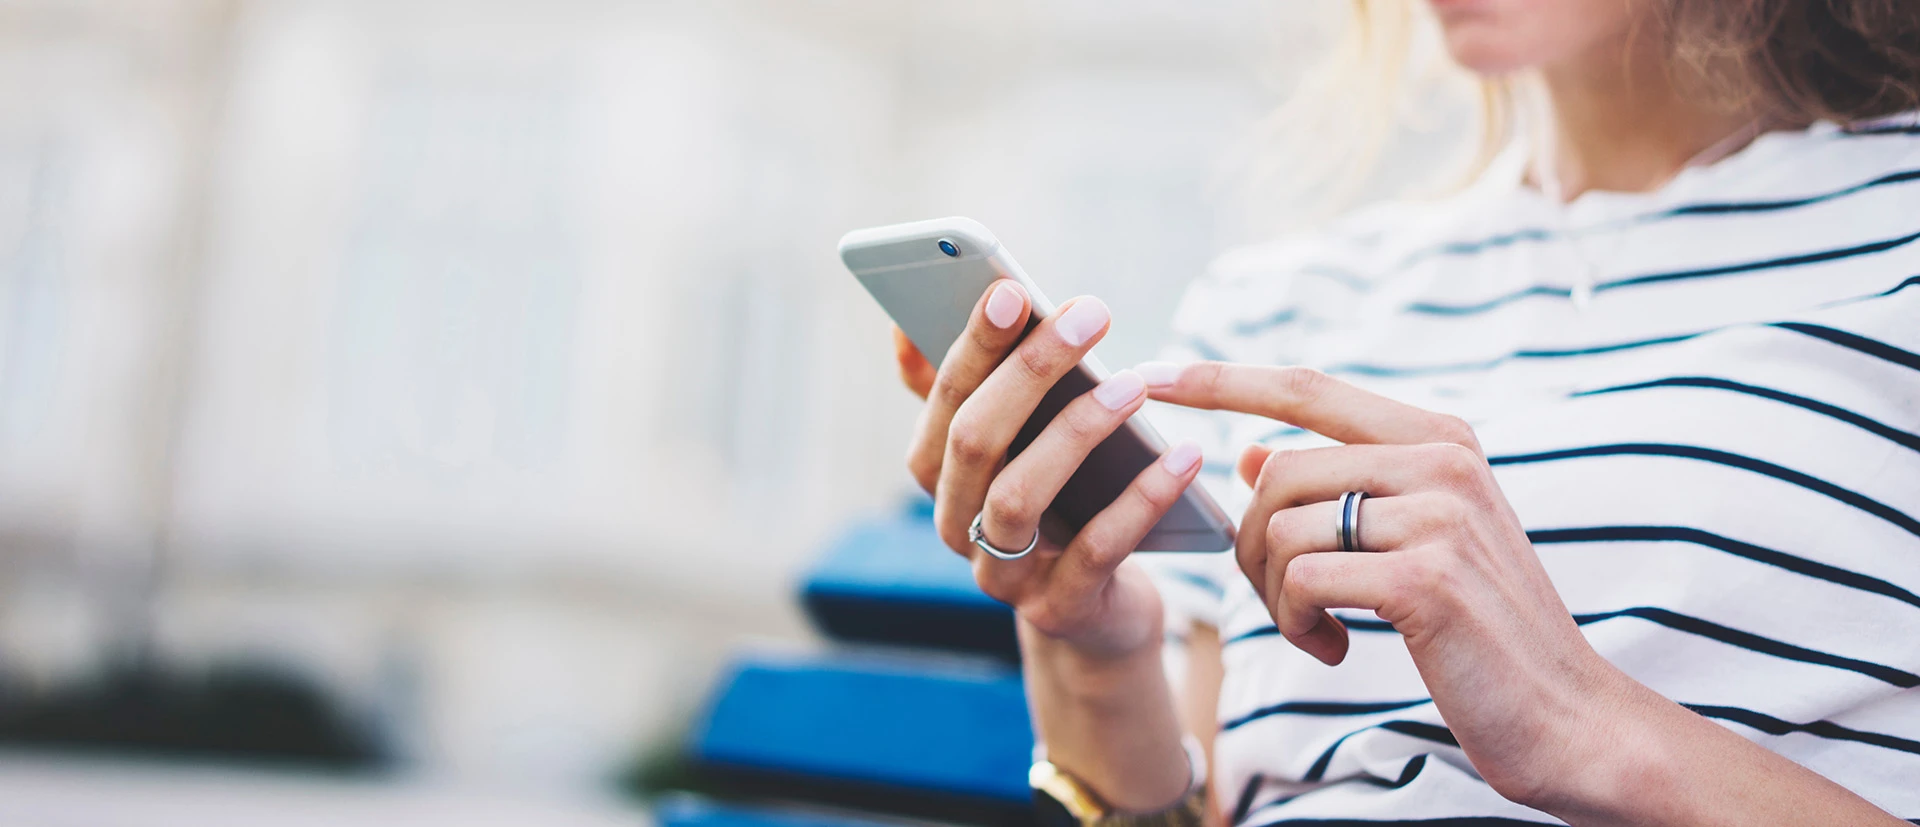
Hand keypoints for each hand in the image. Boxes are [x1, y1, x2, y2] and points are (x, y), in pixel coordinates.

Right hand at [898, 282, 1206, 658]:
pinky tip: (1182, 457)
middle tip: (1090, 314)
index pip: (944, 398)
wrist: (1096, 611)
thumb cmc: (1058, 500)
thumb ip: (965, 388)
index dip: (974, 344)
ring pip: (1018, 497)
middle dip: (1029, 372)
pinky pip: (1096, 551)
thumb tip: (903, 328)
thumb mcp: (1009, 446)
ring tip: (1132, 385)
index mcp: (936, 471)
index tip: (1012, 288)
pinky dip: (1139, 501)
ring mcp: (1002, 574)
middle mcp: (954, 522)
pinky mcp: (1058, 610)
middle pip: (973, 441)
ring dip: (1076, 432)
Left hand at [1141, 360, 1624, 806]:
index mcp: (1439, 438)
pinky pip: (1302, 580)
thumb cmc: (1482, 627)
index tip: (1152, 375)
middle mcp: (1442, 461)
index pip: (1308, 387)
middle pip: (1277, 472)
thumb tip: (1249, 453)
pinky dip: (1299, 624)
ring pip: (1281, 527)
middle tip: (1283, 602)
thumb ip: (1342, 488)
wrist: (1567, 714)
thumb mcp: (1416, 539)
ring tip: (1317, 631)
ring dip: (1274, 595)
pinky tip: (1336, 650)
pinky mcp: (1425, 578)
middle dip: (1251, 545)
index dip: (1222, 380)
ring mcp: (1438, 516)